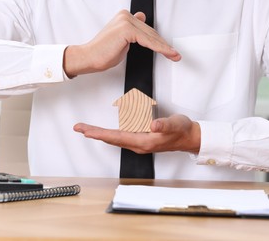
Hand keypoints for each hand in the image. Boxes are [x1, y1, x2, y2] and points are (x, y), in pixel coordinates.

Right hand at [63, 10, 180, 76]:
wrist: (89, 57)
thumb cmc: (103, 53)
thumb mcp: (123, 41)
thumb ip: (134, 33)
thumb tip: (142, 19)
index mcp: (124, 16)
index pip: (146, 30)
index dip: (158, 41)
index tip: (169, 50)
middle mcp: (125, 16)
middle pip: (151, 33)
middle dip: (164, 45)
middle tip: (174, 55)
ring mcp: (126, 21)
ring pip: (151, 37)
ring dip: (165, 48)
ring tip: (174, 56)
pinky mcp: (127, 30)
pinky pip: (147, 41)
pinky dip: (159, 49)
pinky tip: (167, 53)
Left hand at [73, 114, 200, 153]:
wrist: (189, 138)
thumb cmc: (182, 131)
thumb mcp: (174, 124)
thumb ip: (164, 125)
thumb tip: (153, 125)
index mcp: (144, 141)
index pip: (116, 137)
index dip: (100, 133)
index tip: (86, 130)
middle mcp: (139, 144)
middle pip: (111, 139)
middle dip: (94, 133)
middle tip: (79, 128)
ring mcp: (139, 143)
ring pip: (115, 139)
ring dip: (100, 134)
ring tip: (87, 129)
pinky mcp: (141, 139)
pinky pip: (121, 137)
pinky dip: (110, 134)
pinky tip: (105, 132)